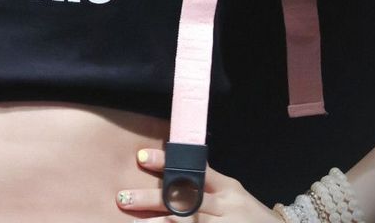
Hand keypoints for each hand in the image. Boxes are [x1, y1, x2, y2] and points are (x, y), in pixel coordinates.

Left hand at [115, 147, 278, 220]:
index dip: (166, 162)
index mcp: (227, 187)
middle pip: (182, 199)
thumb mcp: (235, 194)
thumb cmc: (252, 217)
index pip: (193, 169)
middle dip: (150, 198)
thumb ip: (209, 184)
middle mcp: (226, 206)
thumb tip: (175, 169)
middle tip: (122, 197)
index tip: (141, 157)